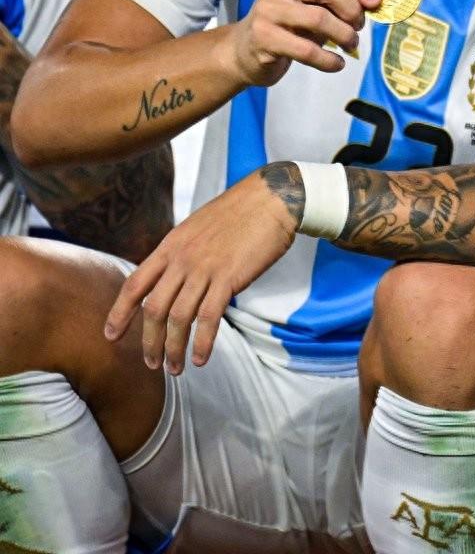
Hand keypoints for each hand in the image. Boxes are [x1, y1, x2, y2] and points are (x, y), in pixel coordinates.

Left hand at [104, 167, 300, 373]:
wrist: (272, 197)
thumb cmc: (240, 211)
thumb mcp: (198, 226)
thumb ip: (182, 252)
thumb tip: (174, 277)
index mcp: (171, 246)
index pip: (134, 284)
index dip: (119, 313)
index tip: (111, 336)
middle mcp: (182, 259)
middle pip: (154, 309)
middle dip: (149, 342)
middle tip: (152, 363)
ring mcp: (205, 268)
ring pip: (178, 318)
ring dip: (174, 349)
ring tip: (176, 368)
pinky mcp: (229, 277)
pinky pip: (209, 318)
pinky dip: (202, 342)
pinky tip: (201, 358)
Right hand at [222, 0, 380, 86]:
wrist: (244, 51)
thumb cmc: (288, 25)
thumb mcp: (312, 4)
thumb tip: (375, 1)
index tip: (374, 2)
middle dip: (352, 9)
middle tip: (358, 26)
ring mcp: (268, 10)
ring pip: (318, 18)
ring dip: (344, 35)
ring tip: (351, 45)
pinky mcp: (264, 38)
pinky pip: (306, 50)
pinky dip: (328, 60)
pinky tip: (337, 64)